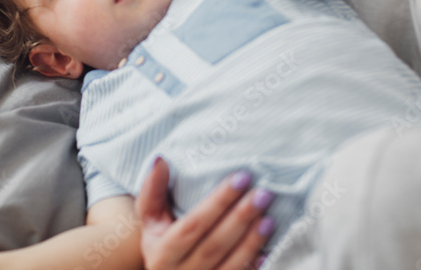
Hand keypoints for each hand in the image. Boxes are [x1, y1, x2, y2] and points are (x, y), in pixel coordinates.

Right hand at [136, 157, 274, 269]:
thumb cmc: (161, 241)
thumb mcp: (150, 220)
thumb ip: (152, 192)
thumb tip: (160, 160)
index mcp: (161, 253)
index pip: (192, 225)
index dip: (217, 202)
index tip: (241, 178)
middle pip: (213, 245)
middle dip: (240, 218)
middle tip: (262, 194)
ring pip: (228, 266)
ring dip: (251, 242)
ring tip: (269, 218)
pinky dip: (252, 267)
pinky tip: (266, 252)